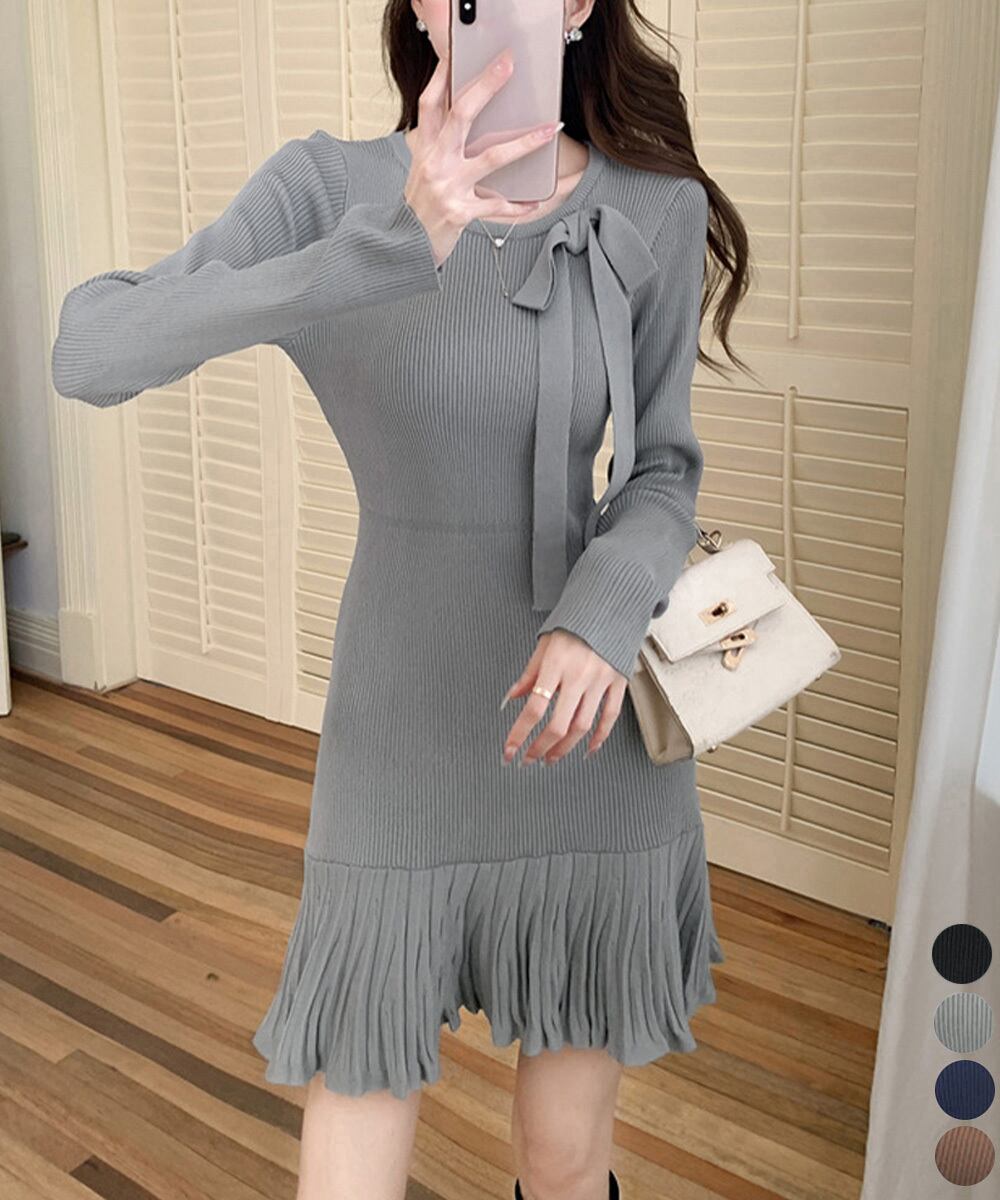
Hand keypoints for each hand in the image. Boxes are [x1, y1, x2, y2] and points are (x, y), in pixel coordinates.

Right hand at [403, 47, 563, 266]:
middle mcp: (436, 162)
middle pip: (462, 115)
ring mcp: (448, 187)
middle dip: (486, 86)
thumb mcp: (424, 170)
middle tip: (507, 65)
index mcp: (426, 149)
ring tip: (550, 130)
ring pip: (492, 157)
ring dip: (525, 142)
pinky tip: (536, 200)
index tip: (457, 54)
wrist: (405, 247)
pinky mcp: (461, 212)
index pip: (430, 103)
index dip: (442, 76)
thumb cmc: (420, 207)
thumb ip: (441, 145)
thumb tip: (467, 121)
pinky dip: (518, 205)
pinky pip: (497, 206)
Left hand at [501, 630, 628, 764]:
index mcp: (556, 665)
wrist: (609, 606)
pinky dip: (599, 738)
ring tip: (551, 758)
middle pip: (558, 724)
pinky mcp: (619, 683)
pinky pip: (610, 717)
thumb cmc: (574, 625)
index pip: (534, 708)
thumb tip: (511, 698)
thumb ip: (529, 674)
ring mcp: (601, 681)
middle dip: (540, 747)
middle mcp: (579, 675)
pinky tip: (587, 749)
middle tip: (529, 759)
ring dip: (564, 748)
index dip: (519, 733)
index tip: (510, 749)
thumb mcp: (544, 645)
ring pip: (582, 726)